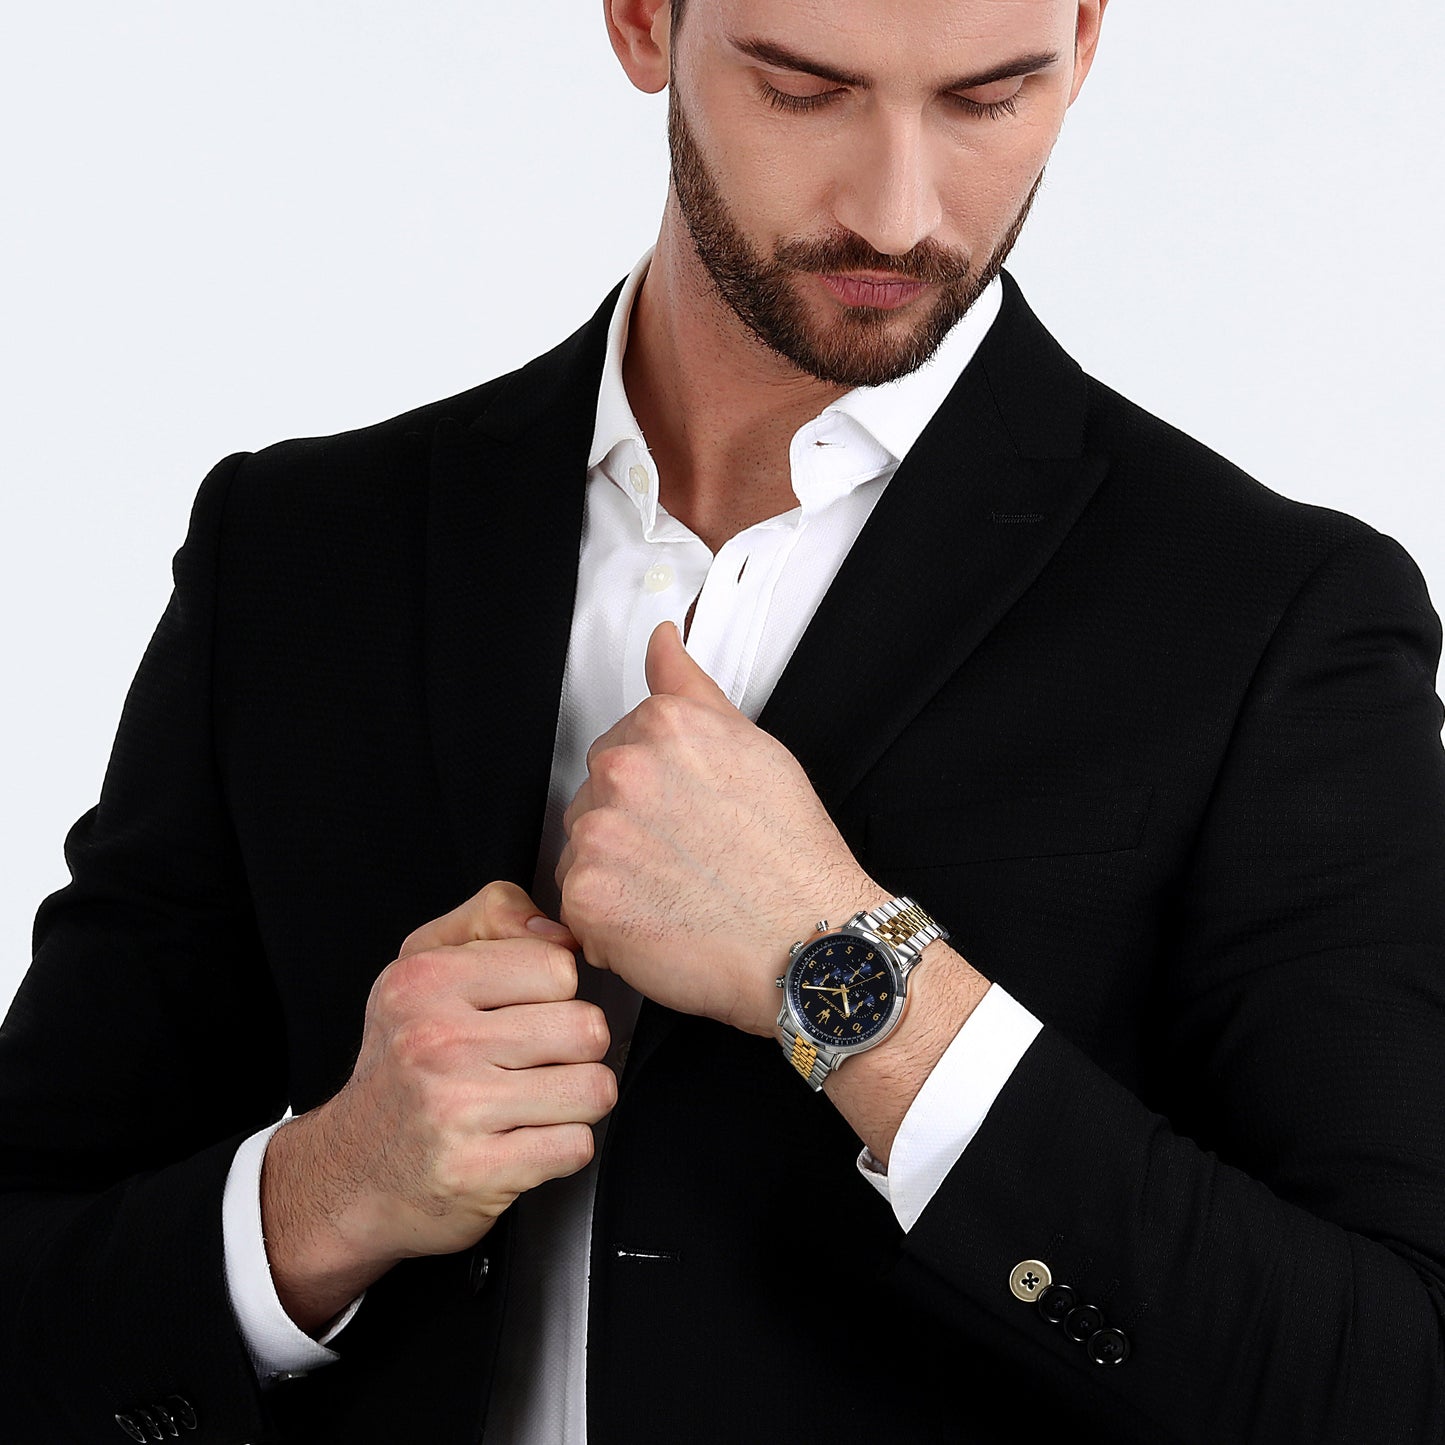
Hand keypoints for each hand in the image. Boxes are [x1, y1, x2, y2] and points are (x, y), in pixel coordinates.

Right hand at [263, 880, 617, 1320]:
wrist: (350, 1172)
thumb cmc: (404, 1063)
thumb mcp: (425, 966)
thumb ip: (493, 917)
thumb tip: (564, 932)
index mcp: (427, 981)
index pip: (558, 966)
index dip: (554, 993)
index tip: (526, 1012)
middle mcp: (437, 1041)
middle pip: (586, 1028)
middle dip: (576, 1051)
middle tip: (537, 1063)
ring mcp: (455, 1110)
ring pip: (593, 1088)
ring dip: (576, 1101)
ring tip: (536, 1101)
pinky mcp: (476, 1172)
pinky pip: (576, 1146)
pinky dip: (563, 1148)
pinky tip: (526, 1140)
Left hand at [556, 621, 881, 1037]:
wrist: (811, 941)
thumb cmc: (791, 854)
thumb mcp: (753, 746)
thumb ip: (691, 689)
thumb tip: (663, 639)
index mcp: (661, 726)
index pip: (619, 747)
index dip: (654, 791)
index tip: (686, 817)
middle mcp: (621, 771)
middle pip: (594, 798)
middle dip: (630, 829)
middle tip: (688, 859)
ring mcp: (598, 835)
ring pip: (582, 852)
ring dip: (616, 875)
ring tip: (678, 894)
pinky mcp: (586, 898)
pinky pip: (578, 909)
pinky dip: (610, 926)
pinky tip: (661, 926)